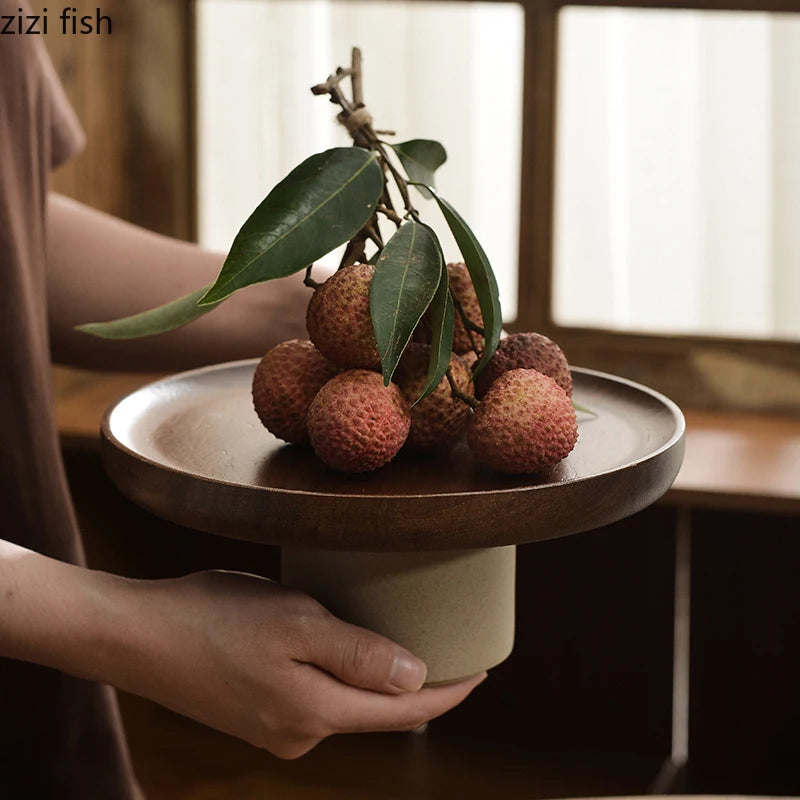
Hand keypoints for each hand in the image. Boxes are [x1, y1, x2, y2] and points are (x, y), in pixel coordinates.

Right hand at [102, 570, 485, 758]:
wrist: (137, 636)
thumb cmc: (213, 620)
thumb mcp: (296, 623)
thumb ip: (359, 655)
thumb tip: (418, 677)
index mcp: (316, 714)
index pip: (405, 711)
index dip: (450, 691)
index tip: (484, 669)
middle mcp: (300, 733)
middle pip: (378, 711)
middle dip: (417, 683)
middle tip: (449, 643)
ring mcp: (275, 728)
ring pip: (345, 702)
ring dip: (375, 675)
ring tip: (398, 635)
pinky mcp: (256, 713)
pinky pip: (317, 696)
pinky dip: (340, 673)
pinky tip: (340, 643)